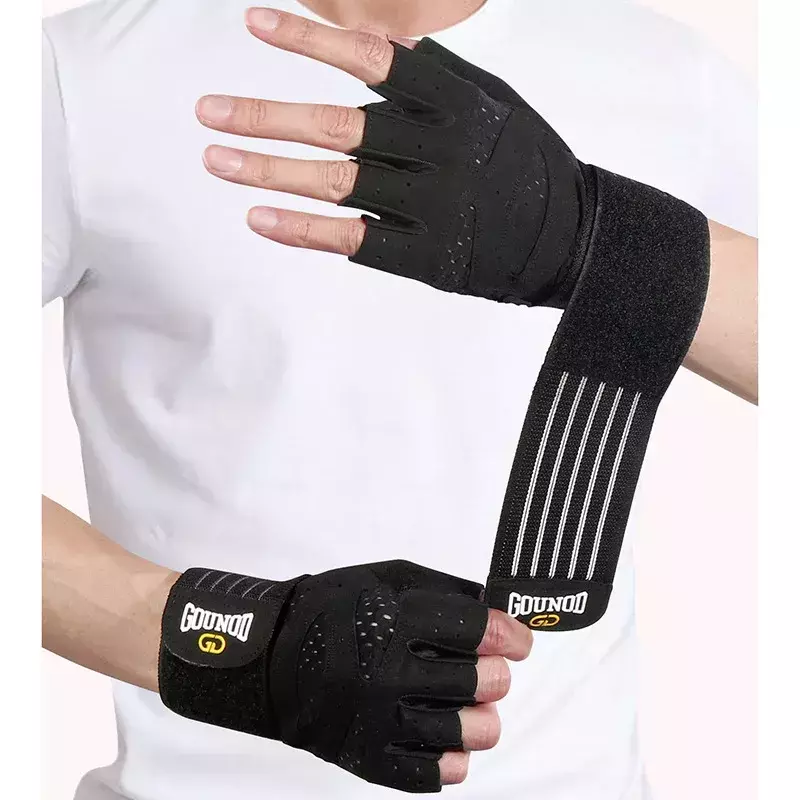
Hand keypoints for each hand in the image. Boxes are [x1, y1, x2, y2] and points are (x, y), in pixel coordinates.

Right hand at [160, 560, 531, 791]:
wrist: (271, 658)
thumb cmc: (331, 611)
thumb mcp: (385, 580)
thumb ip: (441, 591)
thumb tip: (496, 609)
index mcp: (392, 622)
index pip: (475, 630)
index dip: (508, 635)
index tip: (519, 642)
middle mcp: (386, 672)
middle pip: (480, 682)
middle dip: (495, 675)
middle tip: (489, 672)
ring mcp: (377, 720)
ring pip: (466, 732)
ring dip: (482, 719)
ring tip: (474, 708)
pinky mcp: (367, 758)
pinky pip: (431, 774)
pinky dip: (452, 759)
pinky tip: (448, 741)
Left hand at [197, 7, 587, 307]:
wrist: (573, 238)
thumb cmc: (528, 166)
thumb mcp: (494, 103)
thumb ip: (436, 80)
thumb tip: (373, 49)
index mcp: (457, 103)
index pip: (373, 57)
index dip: (311, 38)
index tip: (255, 23)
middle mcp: (439, 151)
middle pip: (336, 127)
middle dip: (265, 117)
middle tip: (207, 112)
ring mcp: (431, 207)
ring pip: (335, 184)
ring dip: (268, 171)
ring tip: (216, 160)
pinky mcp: (426, 257)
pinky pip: (353, 240)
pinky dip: (303, 229)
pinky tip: (258, 217)